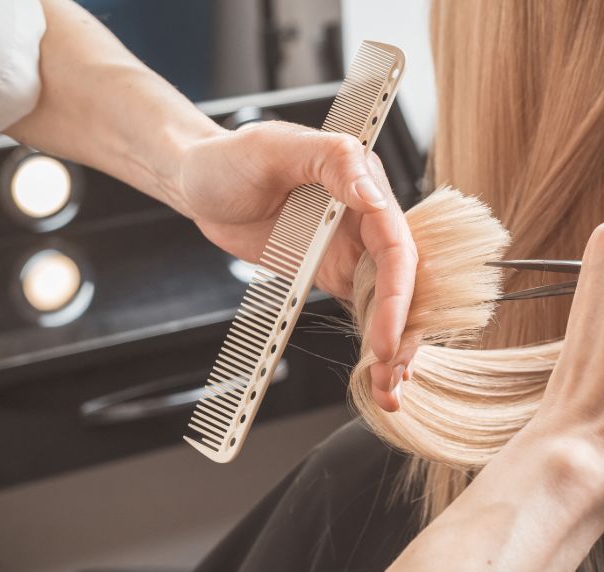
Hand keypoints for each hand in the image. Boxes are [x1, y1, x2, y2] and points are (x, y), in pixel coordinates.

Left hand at [169, 121, 418, 384]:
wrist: (198, 182)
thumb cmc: (230, 158)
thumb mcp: (274, 149)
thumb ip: (331, 162)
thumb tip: (373, 195)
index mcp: (363, 184)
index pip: (396, 245)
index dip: (398, 294)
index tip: (386, 336)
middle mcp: (367, 219)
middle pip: (404, 281)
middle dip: (405, 330)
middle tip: (393, 375)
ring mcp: (353, 250)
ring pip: (391, 302)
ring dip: (395, 346)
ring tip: (389, 390)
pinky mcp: (335, 273)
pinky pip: (363, 311)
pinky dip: (373, 343)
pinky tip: (377, 376)